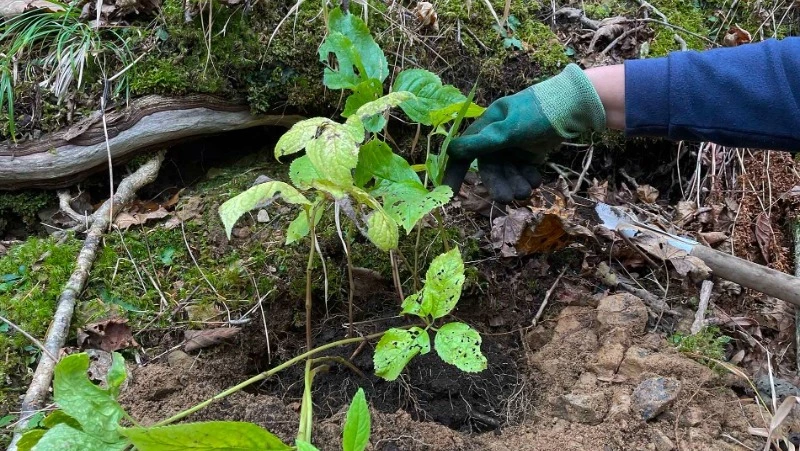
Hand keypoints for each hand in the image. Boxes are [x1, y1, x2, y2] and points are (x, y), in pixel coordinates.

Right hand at [442, 63, 607, 202]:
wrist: (573, 107)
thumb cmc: (537, 113)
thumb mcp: (508, 129)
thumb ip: (483, 142)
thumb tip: (452, 150)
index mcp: (487, 127)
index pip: (465, 151)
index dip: (456, 171)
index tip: (451, 192)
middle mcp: (497, 138)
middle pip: (491, 168)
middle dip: (499, 184)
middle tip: (508, 200)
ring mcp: (514, 147)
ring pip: (508, 173)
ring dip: (515, 184)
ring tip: (528, 190)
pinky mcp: (529, 154)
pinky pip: (523, 172)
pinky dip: (528, 179)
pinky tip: (537, 180)